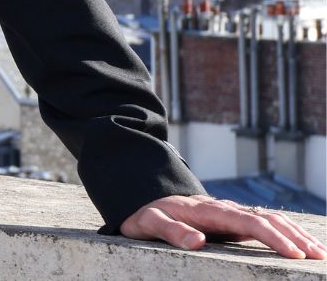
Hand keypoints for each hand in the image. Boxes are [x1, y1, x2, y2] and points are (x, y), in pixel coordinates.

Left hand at [121, 194, 325, 258]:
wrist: (143, 196)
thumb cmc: (146, 213)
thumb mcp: (148, 223)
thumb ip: (170, 231)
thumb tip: (197, 241)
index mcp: (209, 211)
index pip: (249, 222)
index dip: (273, 237)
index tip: (294, 252)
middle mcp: (225, 209)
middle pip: (267, 219)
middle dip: (295, 236)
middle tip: (318, 256)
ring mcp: (230, 212)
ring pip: (270, 218)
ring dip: (295, 233)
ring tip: (318, 251)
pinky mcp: (232, 218)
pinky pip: (264, 222)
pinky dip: (285, 231)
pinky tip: (299, 241)